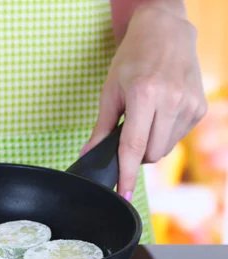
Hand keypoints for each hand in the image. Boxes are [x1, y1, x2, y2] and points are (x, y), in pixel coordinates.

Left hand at [83, 2, 206, 200]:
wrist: (165, 32)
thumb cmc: (132, 59)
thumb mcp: (110, 90)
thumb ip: (101, 127)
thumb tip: (89, 154)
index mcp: (145, 95)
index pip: (133, 147)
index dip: (127, 175)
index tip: (123, 195)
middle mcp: (171, 101)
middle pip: (150, 154)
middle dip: (135, 153)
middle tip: (128, 130)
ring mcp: (189, 105)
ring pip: (164, 149)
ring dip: (150, 144)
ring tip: (145, 116)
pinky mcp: (199, 108)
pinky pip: (177, 138)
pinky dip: (164, 134)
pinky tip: (160, 113)